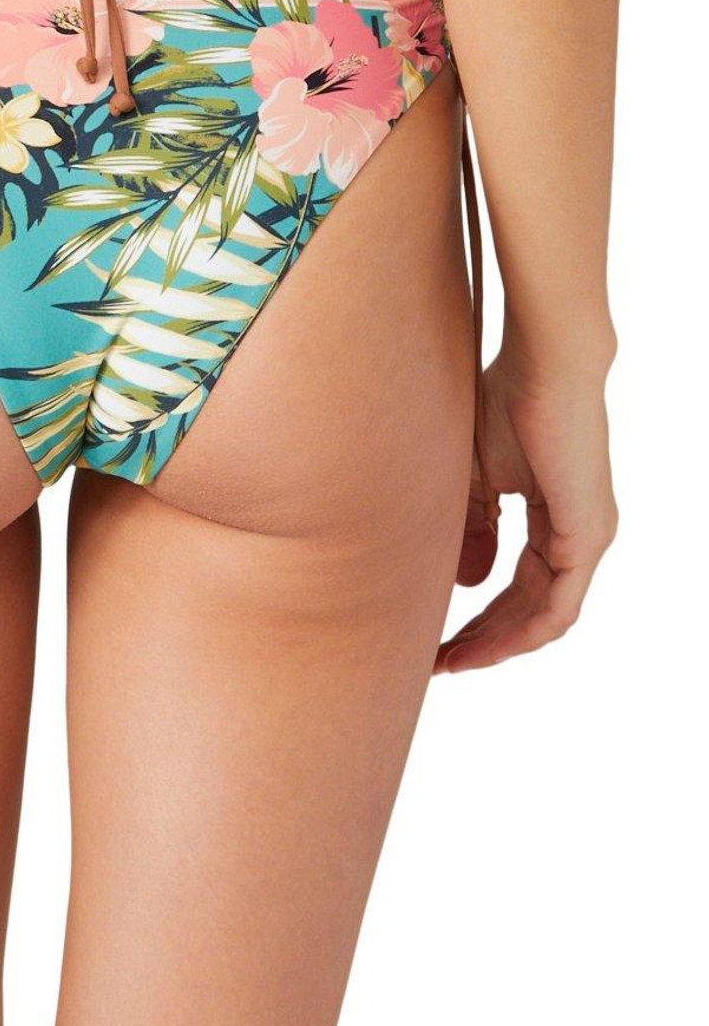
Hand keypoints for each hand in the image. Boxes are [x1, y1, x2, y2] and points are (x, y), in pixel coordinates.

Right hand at [435, 342, 616, 672]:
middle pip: (530, 608)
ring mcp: (588, 537)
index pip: (520, 583)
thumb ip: (472, 527)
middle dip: (483, 638)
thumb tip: (467, 584)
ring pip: (544, 617)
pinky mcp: (588, 537)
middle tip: (437, 660)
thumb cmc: (507, 399)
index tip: (437, 636)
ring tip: (451, 661)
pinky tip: (481, 645)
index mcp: (556, 516)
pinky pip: (558, 608)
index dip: (479, 615)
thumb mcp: (476, 475)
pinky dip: (519, 632)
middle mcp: (578, 534)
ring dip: (496, 643)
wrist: (544, 364)